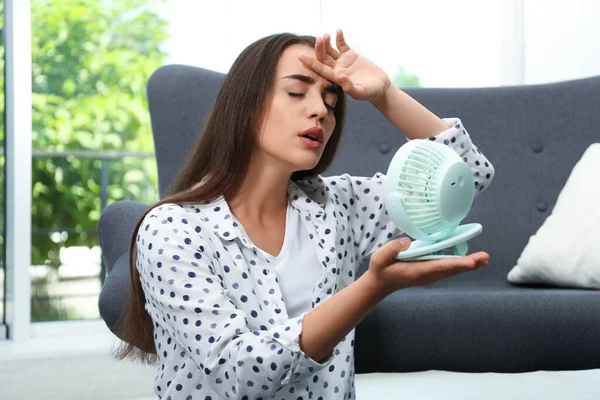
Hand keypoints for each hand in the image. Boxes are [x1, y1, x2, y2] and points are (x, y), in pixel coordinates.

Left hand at [298, 29, 391, 101]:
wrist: (380, 87)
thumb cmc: (370, 92)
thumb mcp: (361, 92)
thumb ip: (350, 87)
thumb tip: (340, 77)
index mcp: (336, 78)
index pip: (320, 69)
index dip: (310, 63)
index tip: (300, 56)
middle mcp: (337, 69)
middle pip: (323, 57)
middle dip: (319, 48)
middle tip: (319, 38)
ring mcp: (343, 62)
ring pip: (330, 50)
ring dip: (326, 42)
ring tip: (326, 35)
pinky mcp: (351, 55)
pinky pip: (342, 45)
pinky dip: (339, 38)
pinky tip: (338, 31)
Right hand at [366, 237, 489, 295]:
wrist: (380, 284)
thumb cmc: (380, 269)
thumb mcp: (380, 257)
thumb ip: (392, 248)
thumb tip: (408, 241)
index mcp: (417, 271)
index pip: (439, 266)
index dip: (456, 263)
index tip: (471, 262)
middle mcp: (426, 275)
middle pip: (451, 269)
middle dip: (468, 264)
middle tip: (485, 258)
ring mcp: (429, 275)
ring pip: (452, 270)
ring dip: (468, 265)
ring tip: (484, 260)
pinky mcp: (429, 273)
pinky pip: (448, 269)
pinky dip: (460, 265)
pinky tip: (471, 263)